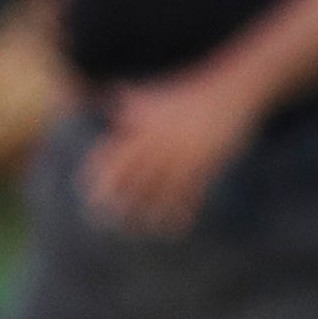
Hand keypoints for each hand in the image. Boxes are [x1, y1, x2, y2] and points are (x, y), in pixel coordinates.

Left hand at [80, 62, 268, 232]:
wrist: (230, 91)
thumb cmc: (191, 94)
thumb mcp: (159, 94)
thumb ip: (134, 100)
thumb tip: (112, 93)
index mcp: (147, 126)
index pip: (117, 152)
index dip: (101, 172)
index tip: (88, 191)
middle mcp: (162, 142)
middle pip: (134, 175)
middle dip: (117, 196)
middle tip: (102, 216)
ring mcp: (185, 154)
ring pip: (162, 190)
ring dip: (147, 210)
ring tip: (136, 227)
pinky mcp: (207, 164)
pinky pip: (192, 193)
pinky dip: (182, 211)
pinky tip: (175, 225)